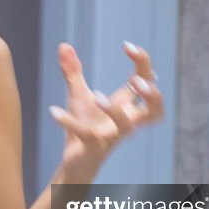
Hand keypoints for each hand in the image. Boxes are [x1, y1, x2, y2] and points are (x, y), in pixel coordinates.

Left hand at [50, 41, 164, 179]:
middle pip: (156, 110)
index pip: (146, 81)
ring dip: (114, 109)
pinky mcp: (94, 147)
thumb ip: (73, 72)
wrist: (75, 162)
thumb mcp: (79, 96)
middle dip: (153, 95)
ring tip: (96, 96)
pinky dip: (69, 122)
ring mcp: (112, 136)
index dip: (142, 62)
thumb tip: (63, 46)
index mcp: (127, 106)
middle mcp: (126, 122)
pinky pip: (86, 134)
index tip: (127, 45)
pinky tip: (53, 111)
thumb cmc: (86, 126)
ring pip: (126, 125)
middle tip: (137, 81)